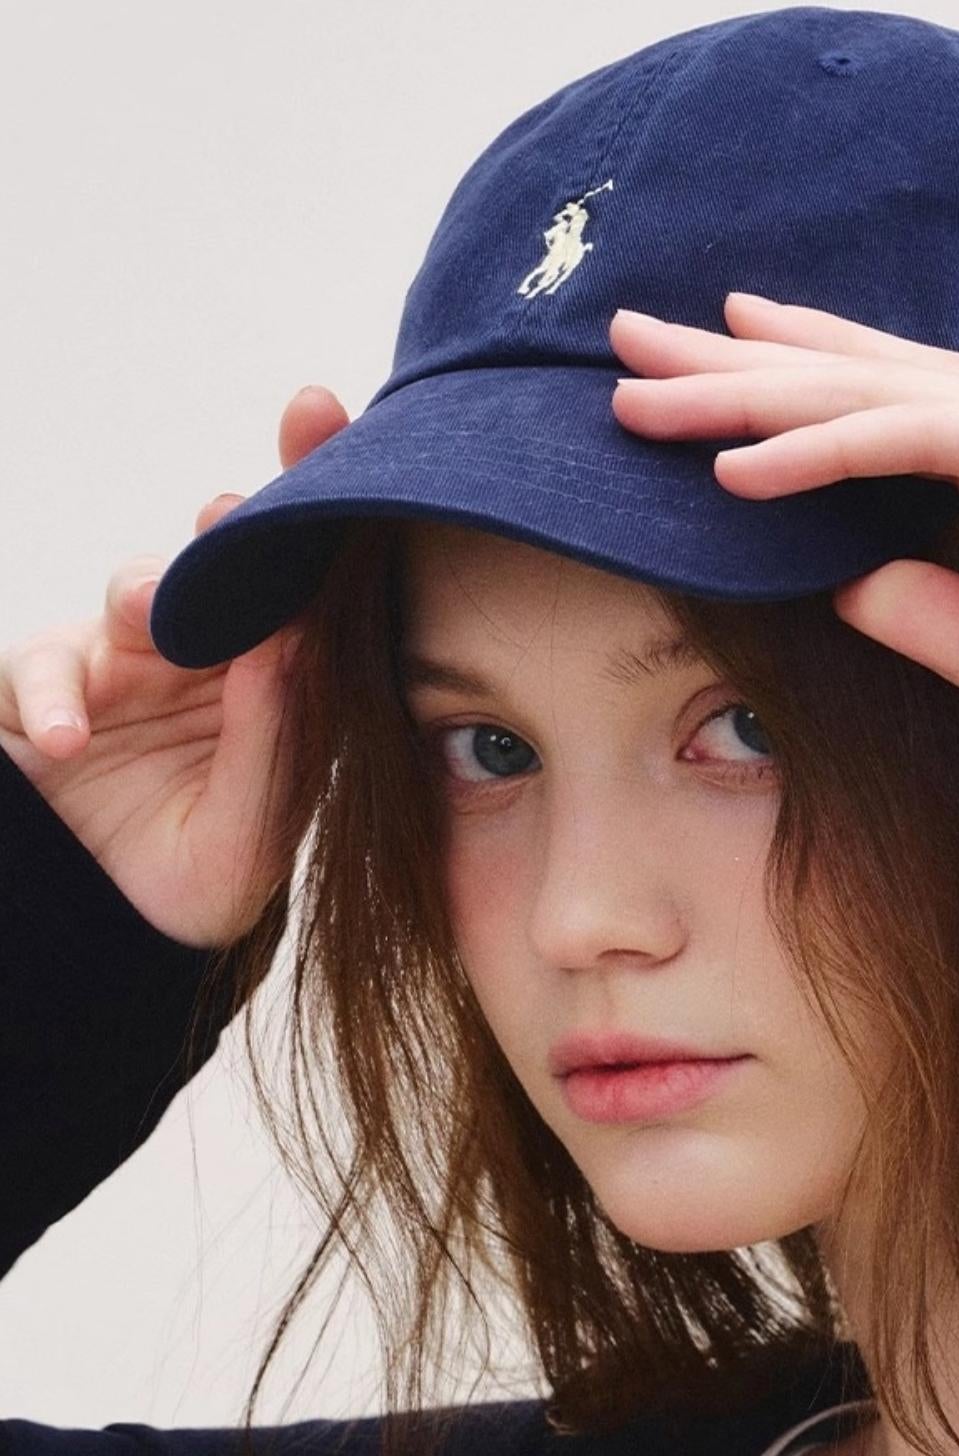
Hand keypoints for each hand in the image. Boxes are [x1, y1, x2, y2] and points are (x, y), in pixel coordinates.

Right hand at [0, 385, 350, 947]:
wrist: (107, 936)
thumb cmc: (197, 886)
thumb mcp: (245, 847)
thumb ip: (272, 749)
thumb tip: (291, 640)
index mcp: (271, 682)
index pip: (303, 586)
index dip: (312, 507)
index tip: (325, 424)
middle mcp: (198, 656)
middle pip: (220, 564)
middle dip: (231, 531)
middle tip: (235, 516)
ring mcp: (117, 663)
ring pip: (133, 597)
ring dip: (146, 597)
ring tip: (152, 620)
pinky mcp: (41, 687)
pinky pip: (43, 668)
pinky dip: (55, 698)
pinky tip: (71, 745)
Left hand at [609, 293, 958, 803]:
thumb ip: (947, 632)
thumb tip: (840, 582)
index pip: (875, 442)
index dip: (782, 421)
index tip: (690, 421)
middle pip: (850, 390)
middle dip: (733, 373)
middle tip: (621, 354)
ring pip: (869, 392)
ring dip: (751, 388)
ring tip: (645, 388)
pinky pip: (925, 436)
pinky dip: (831, 445)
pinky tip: (743, 466)